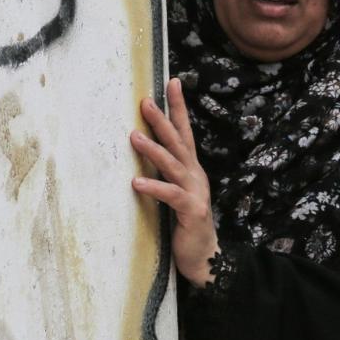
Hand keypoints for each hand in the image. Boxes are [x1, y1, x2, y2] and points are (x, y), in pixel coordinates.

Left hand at [130, 78, 219, 287]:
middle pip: (179, 142)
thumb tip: (143, 153)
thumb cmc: (186, 224)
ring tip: (134, 136)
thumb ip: (166, 173)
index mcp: (191, 169)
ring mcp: (196, 192)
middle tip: (145, 102)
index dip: (178, 107)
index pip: (185, 132)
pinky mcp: (191, 211)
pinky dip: (154, 187)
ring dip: (153, 149)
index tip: (172, 83)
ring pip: (173, 164)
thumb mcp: (176, 193)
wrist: (206, 257)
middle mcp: (195, 175)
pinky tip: (137, 182)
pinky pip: (171, 195)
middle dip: (163, 120)